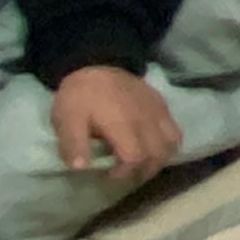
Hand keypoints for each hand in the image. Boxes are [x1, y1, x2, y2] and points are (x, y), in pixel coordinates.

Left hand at [49, 65, 179, 184]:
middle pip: (158, 153)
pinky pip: (174, 129)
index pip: (135, 156)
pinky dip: (167, 144)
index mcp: (121, 123)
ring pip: (172, 142)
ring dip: (160, 159)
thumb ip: (73, 143)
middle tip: (127, 174)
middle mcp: (145, 119)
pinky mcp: (162, 105)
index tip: (109, 175)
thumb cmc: (80, 96)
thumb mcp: (66, 119)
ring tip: (143, 164)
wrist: (97, 64)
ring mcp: (157, 111)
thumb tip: (81, 168)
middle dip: (144, 170)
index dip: (125, 172)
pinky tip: (151, 146)